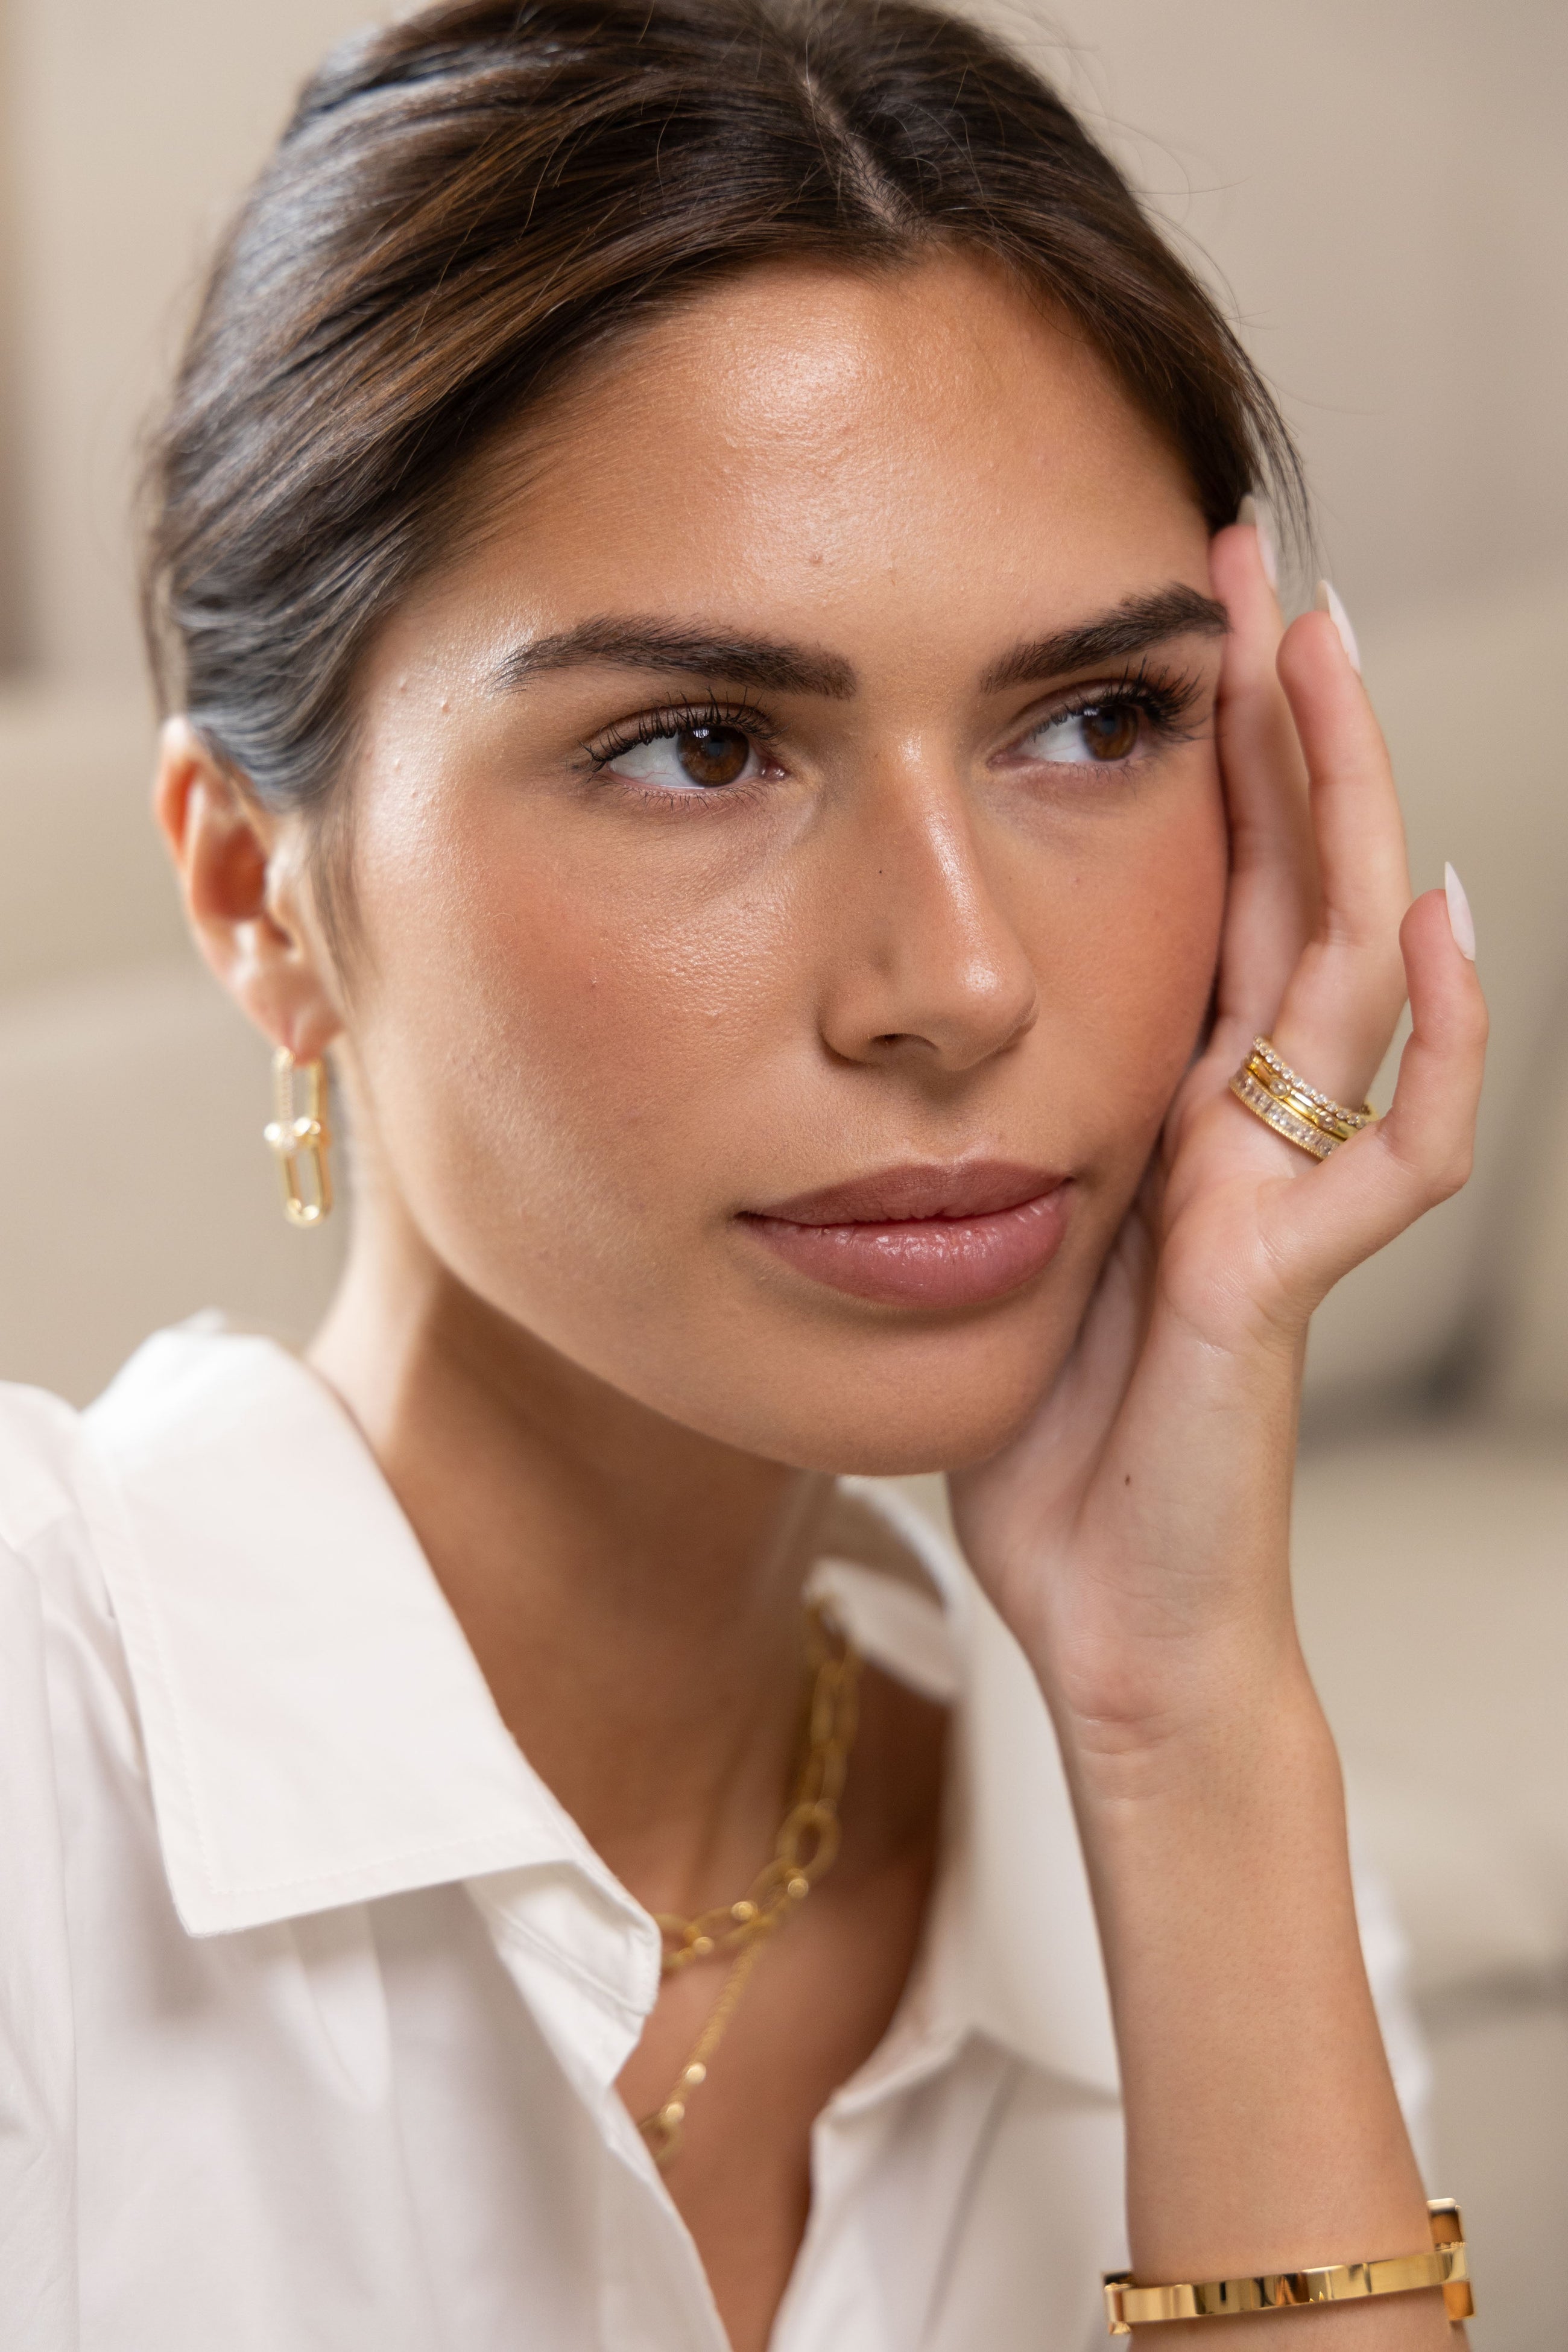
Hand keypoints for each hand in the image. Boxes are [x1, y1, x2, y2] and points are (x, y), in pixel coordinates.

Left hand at [950, 519, 1487, 1759]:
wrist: (1111, 1608)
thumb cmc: (1051, 1441)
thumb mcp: (1001, 1243)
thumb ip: (1002, 1134)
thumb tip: (910, 1030)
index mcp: (1161, 1100)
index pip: (1199, 892)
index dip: (1198, 758)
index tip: (1166, 615)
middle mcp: (1236, 1123)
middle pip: (1280, 889)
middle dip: (1274, 730)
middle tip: (1251, 565)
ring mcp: (1279, 1190)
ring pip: (1338, 969)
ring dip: (1340, 813)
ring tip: (1324, 664)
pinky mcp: (1292, 1276)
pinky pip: (1394, 1142)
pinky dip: (1430, 1033)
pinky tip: (1430, 914)